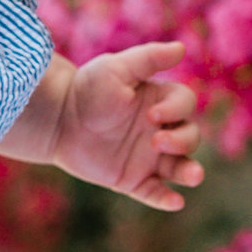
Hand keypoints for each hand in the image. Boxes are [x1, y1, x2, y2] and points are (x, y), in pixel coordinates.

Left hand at [45, 44, 204, 211]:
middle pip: (190, 136)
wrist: (57, 119)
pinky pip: (156, 193)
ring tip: (194, 176)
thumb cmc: (87, 88)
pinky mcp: (133, 180)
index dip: (176, 110)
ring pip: (181, 167)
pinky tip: (175, 202)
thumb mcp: (116, 68)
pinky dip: (167, 199)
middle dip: (181, 140)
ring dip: (190, 171)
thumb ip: (148, 58)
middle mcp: (161, 130)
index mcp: (161, 102)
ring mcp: (149, 157)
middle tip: (155, 141)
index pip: (185, 105)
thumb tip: (182, 48)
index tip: (151, 115)